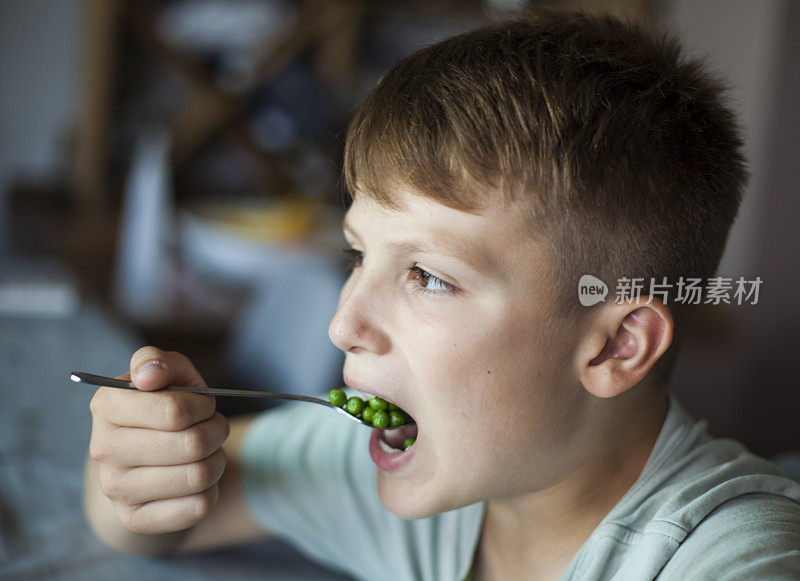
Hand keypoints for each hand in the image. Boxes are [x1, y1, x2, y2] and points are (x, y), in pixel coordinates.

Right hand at [88, 347, 229, 534]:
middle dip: (216, 431)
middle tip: (212, 427)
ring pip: (199, 477)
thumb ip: (158, 361)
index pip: (175, 411)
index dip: (202, 406)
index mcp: (107, 406)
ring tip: (206, 451)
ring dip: (217, 459)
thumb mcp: (168, 373)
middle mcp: (103, 449)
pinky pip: (198, 507)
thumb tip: (149, 375)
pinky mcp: (134, 519)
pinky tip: (197, 478)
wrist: (148, 455)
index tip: (202, 405)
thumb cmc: (165, 404)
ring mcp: (115, 489)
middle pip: (192, 445)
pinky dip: (211, 489)